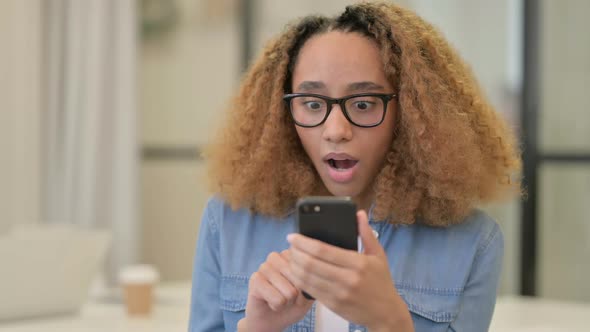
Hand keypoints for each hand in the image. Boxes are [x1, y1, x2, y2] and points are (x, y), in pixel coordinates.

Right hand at [240, 250, 312, 331]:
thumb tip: (305, 283)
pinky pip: (278, 300)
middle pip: (300, 281)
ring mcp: (264, 266)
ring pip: (290, 292)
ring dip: (286, 302)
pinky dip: (277, 306)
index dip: (307, 288)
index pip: (309, 272)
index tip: (298, 291)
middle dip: (297, 296)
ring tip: (278, 299)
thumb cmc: (291, 305)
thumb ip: (311, 285)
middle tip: (286, 297)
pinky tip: (269, 302)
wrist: (270, 320)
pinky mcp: (255, 279)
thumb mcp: (308, 295)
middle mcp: (276, 257)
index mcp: (291, 255)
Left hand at [287, 210, 413, 331]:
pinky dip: (299, 281)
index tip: (293, 236)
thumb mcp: (378, 255)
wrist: (385, 312)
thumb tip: (359, 213)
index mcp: (358, 263)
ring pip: (307, 278)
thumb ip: (366, 233)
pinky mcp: (333, 305)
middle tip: (290, 246)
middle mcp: (348, 279)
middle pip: (311, 264)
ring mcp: (339, 294)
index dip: (304, 242)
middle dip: (295, 253)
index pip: (323, 250)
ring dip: (294, 267)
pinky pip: (310, 291)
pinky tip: (296, 273)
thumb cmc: (381, 281)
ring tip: (291, 257)